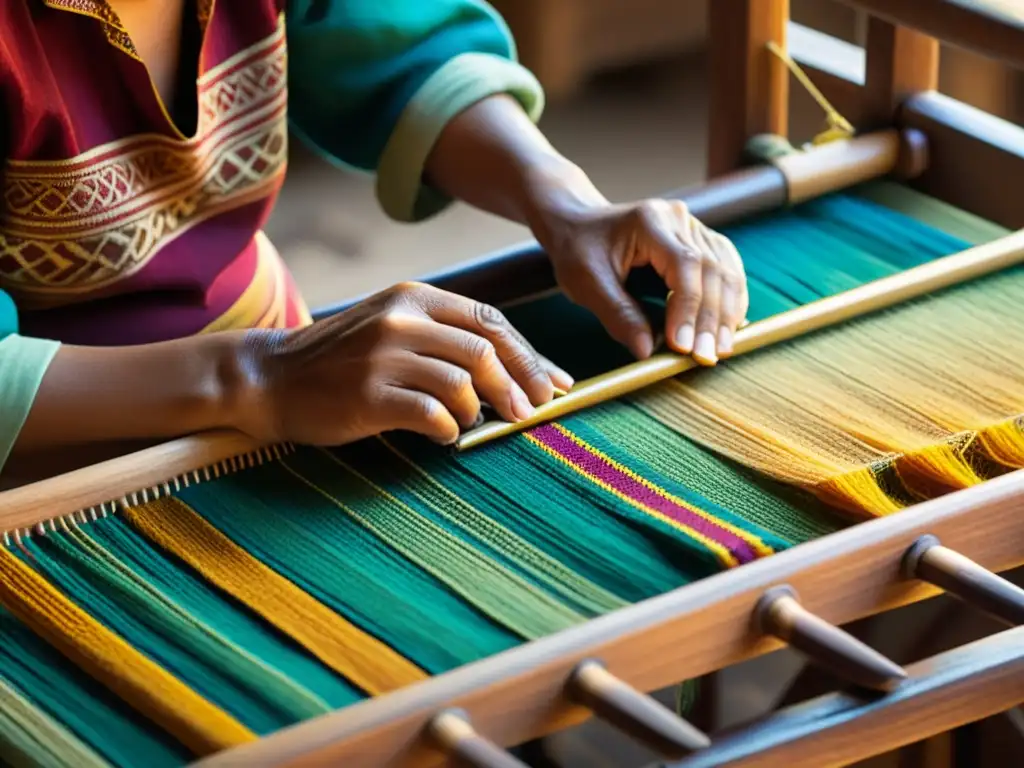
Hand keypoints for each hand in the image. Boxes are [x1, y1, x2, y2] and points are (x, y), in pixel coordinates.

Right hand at [238, 282, 573, 445]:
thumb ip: (445, 338)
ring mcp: (383, 356)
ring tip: (474, 423)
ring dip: (481, 411)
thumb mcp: (391, 326)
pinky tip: (444, 435)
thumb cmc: (342, 360)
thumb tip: (516, 373)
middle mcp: (400, 318)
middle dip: (520, 386)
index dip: (529, 355)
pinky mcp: (368, 394)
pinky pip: (433, 415)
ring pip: (464, 384)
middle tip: (533, 413)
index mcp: (413, 296)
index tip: (555, 384)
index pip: (489, 320)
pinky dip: (450, 430)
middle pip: (485, 351)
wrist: (270, 378)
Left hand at [536, 197, 747, 365]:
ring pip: (726, 271)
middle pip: (711, 270)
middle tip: (706, 357)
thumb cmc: (579, 250)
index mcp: (650, 221)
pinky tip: (729, 328)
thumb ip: (618, 314)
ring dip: (727, 313)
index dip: (687, 308)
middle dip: (711, 318)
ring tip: (720, 350)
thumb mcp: (586, 283)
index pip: (684, 264)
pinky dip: (730, 301)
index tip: (682, 345)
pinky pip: (727, 271)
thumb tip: (647, 351)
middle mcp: (679, 219)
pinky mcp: (701, 242)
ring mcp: (694, 228)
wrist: (579, 225)